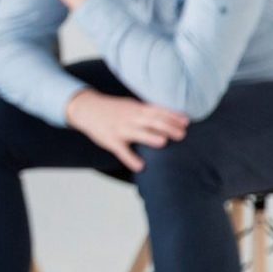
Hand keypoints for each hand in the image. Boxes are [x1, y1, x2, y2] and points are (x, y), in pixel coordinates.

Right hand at [65, 90, 187, 171]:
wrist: (86, 107)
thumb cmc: (113, 109)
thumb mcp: (131, 105)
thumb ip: (149, 111)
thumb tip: (173, 117)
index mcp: (136, 108)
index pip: (157, 111)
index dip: (172, 116)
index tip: (186, 122)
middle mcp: (129, 117)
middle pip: (151, 121)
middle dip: (167, 127)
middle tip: (182, 135)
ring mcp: (120, 129)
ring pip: (137, 133)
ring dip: (150, 137)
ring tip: (163, 142)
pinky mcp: (111, 141)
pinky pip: (122, 151)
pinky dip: (130, 159)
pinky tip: (140, 166)